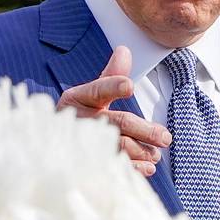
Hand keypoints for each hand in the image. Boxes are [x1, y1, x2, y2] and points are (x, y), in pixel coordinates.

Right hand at [56, 45, 170, 176]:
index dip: (113, 86)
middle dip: (144, 130)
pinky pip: (113, 166)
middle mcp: (78, 120)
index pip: (98, 89)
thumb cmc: (81, 116)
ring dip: (141, 150)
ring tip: (156, 154)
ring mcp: (80, 144)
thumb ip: (111, 76)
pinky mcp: (85, 164)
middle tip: (165, 137)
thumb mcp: (91, 93)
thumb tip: (125, 50)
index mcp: (78, 98)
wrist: (54, 147)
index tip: (129, 85)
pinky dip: (133, 168)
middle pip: (116, 123)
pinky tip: (147, 167)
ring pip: (117, 146)